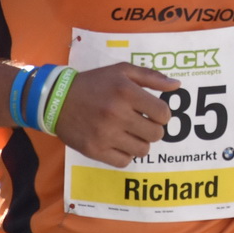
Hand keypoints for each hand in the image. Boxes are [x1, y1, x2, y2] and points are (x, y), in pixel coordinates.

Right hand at [53, 62, 178, 166]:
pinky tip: (118, 143)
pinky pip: (124, 162)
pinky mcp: (95, 150)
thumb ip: (151, 76)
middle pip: (156, 134)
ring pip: (142, 150)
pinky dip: (125, 154)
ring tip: (130, 133)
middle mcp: (117, 114)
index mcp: (126, 92)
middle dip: (152, 129)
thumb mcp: (121, 71)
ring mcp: (105, 134)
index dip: (162, 114)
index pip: (163, 114)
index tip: (153, 112)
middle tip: (141, 123)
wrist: (56, 99)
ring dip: (140, 143)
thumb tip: (177, 86)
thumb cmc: (94, 83)